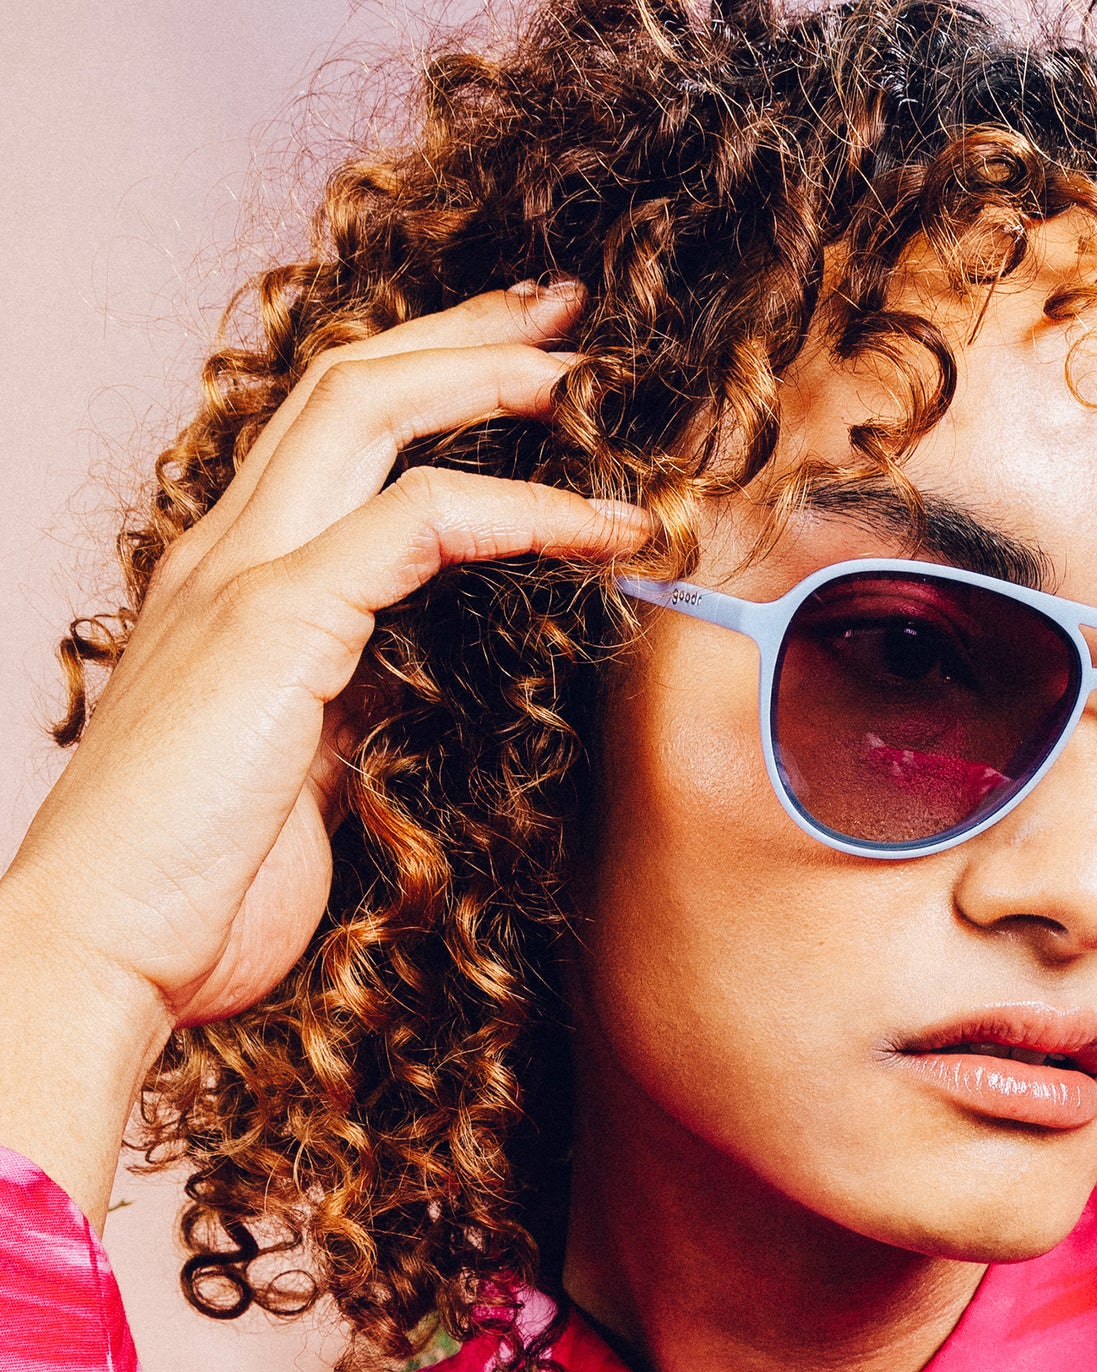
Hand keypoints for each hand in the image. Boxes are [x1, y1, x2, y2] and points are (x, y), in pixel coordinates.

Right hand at [0, 282, 648, 1221]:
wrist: (104, 955)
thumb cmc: (196, 881)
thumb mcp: (294, 764)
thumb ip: (343, 697)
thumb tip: (409, 678)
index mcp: (232, 580)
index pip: (330, 432)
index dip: (427, 377)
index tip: (521, 364)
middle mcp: (228, 554)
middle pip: (348, 383)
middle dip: (463, 332)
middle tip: (563, 308)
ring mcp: (243, 577)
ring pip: (368, 409)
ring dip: (491, 376)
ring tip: (586, 370)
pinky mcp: (273, 624)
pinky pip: (419, 523)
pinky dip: (526, 510)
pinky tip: (608, 527)